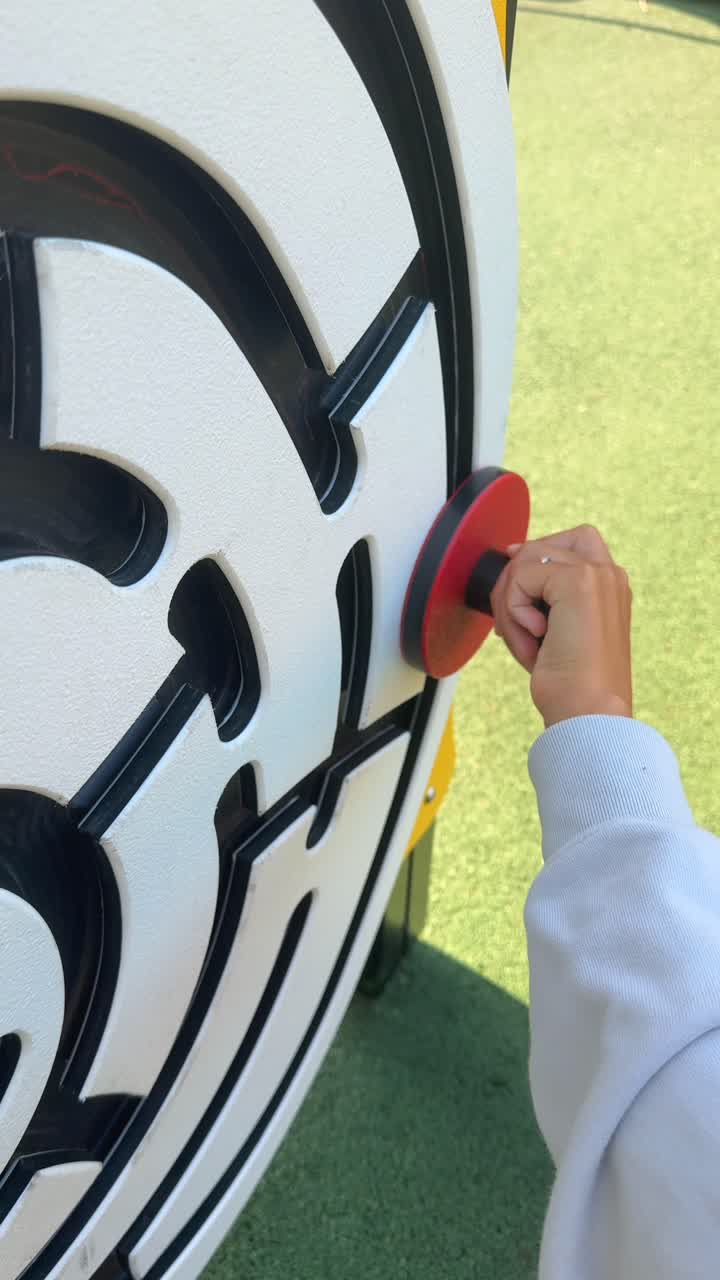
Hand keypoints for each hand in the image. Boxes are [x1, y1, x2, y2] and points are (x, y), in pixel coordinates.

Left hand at [490, 524, 633, 729]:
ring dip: (510, 605)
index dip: (537, 552)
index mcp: (610, 586)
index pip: (572, 541)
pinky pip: (520, 578)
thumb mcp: (556, 630)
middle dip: (513, 582)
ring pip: (524, 562)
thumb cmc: (572, 684)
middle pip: (541, 546)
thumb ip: (543, 593)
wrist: (587, 712)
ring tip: (526, 643)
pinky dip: (513, 613)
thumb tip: (513, 554)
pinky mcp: (578, 581)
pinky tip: (535, 641)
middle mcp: (609, 574)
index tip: (514, 583)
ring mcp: (597, 574)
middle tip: (513, 628)